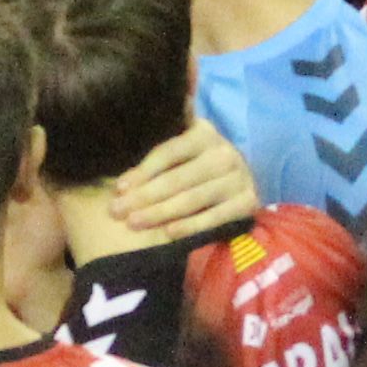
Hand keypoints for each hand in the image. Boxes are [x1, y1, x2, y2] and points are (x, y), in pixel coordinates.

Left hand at [110, 118, 263, 245]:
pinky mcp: (249, 202)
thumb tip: (120, 158)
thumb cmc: (197, 160)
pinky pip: (215, 217)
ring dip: (160, 213)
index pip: (168, 153)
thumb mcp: (182, 146)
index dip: (142, 171)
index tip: (119, 188)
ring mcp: (240, 178)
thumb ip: (158, 146)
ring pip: (192, 199)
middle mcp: (225, 154)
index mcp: (204, 133)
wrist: (244, 175)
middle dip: (143, 197)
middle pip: (177, 179)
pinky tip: (168, 232)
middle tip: (117, 211)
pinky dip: (191, 226)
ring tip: (134, 223)